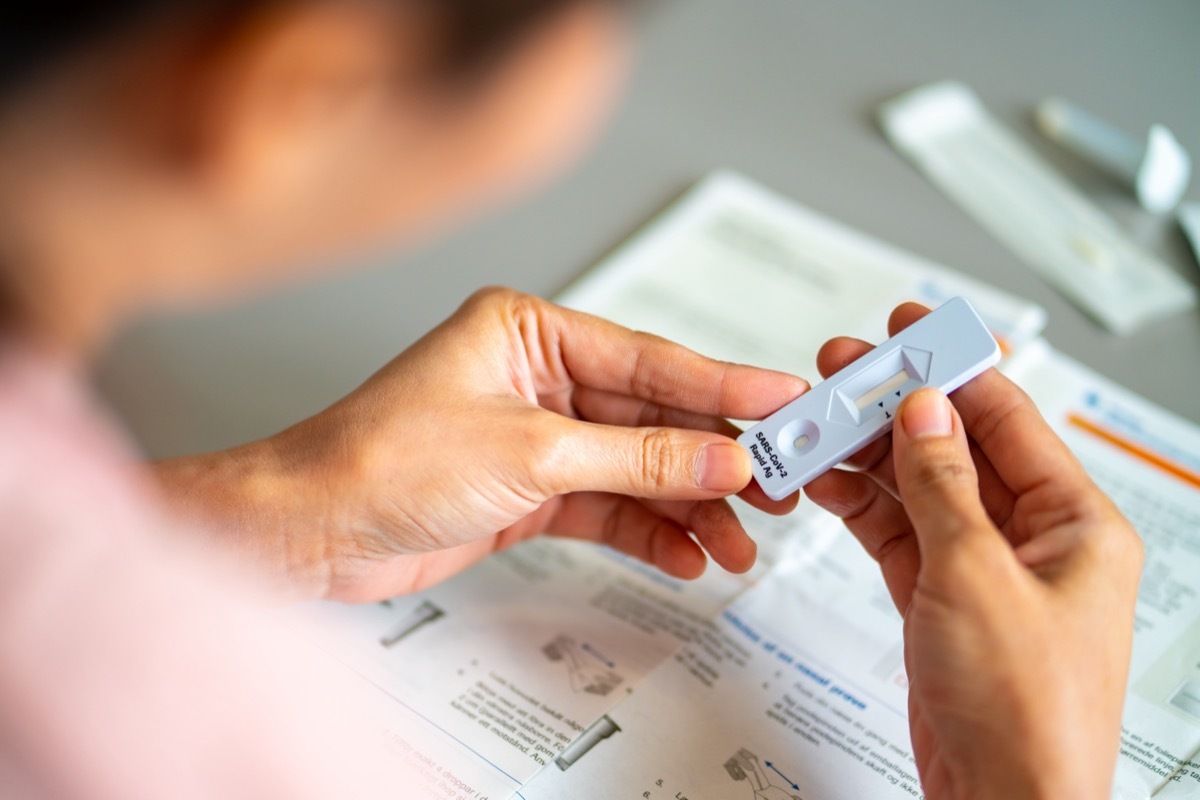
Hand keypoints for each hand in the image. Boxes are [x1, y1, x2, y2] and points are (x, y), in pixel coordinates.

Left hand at [154, 287, 806, 600]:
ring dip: (688, 504)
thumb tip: (720, 456)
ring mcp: (534, 437)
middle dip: (713, 456)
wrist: (309, 532)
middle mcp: (536, 377)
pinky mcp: (528, 491)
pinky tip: (686, 552)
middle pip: (651, 416)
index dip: (724, 384)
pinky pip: (607, 505)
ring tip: (739, 538)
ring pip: (635, 467)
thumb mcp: (529, 453)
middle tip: (779, 482)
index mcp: (529, 331)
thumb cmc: (379, 460)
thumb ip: (635, 457)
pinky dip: (647, 530)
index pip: (649, 358)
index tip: (784, 401)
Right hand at [804, 304, 1141, 799]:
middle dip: (895, 407)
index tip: (911, 328)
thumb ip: (944, 485)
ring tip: (816, 424)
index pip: (1008, 417)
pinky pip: (898, 532)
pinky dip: (859, 505)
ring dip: (866, 456)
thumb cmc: (1027, 711)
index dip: (954, 366)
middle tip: (842, 372)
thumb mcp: (976, 576)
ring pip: (918, 487)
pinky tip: (825, 480)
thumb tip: (924, 412)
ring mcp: (983, 569)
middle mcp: (1033, 539)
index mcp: (1074, 522)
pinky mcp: (942, 600)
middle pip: (955, 447)